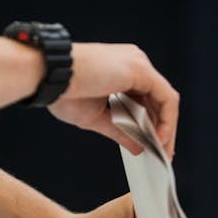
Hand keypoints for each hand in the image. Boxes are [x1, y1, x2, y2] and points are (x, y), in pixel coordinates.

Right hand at [48, 43, 179, 158]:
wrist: (49, 76)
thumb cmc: (64, 92)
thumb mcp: (97, 118)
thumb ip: (121, 131)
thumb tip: (138, 148)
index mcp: (122, 70)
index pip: (146, 99)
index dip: (152, 124)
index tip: (153, 146)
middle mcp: (134, 62)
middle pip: (158, 100)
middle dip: (162, 129)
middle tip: (162, 154)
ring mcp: (138, 64)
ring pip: (165, 100)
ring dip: (166, 127)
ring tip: (161, 152)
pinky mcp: (141, 70)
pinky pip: (166, 98)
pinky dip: (167, 120)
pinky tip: (159, 139)